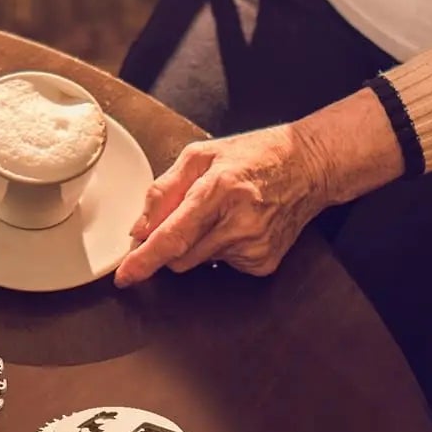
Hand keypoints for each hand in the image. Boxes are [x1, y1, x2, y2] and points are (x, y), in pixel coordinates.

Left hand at [113, 126, 326, 284]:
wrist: (307, 166)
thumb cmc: (251, 156)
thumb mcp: (199, 155)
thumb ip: (163, 190)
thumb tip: (139, 228)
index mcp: (218, 190)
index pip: (173, 236)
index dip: (145, 260)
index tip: (124, 276)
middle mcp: (238, 224)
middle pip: (180, 256)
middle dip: (166, 244)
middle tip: (176, 217)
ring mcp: (255, 247)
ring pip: (198, 261)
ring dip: (193, 243)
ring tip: (216, 212)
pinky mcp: (265, 262)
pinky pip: (221, 264)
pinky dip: (217, 247)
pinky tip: (234, 224)